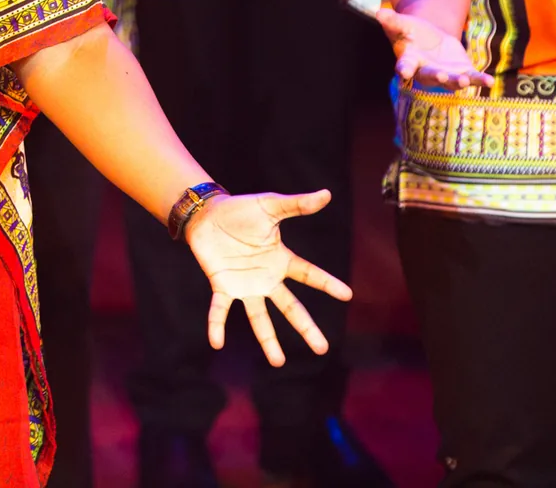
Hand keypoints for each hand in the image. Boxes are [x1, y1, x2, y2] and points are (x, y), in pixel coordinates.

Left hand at [185, 190, 352, 366]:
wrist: (207, 213)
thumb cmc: (241, 209)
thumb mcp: (271, 205)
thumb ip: (297, 204)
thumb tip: (327, 194)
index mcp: (281, 260)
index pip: (309, 274)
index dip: (327, 284)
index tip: (348, 295)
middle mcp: (266, 278)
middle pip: (290, 307)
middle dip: (306, 328)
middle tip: (323, 349)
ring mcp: (245, 285)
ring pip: (259, 317)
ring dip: (268, 339)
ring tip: (278, 362)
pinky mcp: (222, 285)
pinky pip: (220, 309)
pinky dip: (217, 325)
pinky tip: (217, 343)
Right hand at [374, 6, 491, 89]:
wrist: (432, 41)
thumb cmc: (413, 33)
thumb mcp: (404, 24)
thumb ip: (393, 20)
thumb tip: (378, 12)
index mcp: (410, 60)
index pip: (405, 66)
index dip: (404, 69)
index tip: (403, 72)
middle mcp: (427, 72)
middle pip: (430, 76)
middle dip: (436, 76)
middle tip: (440, 75)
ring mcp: (446, 75)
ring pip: (451, 81)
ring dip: (458, 81)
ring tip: (464, 80)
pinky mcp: (462, 73)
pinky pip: (472, 79)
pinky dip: (480, 80)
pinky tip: (490, 81)